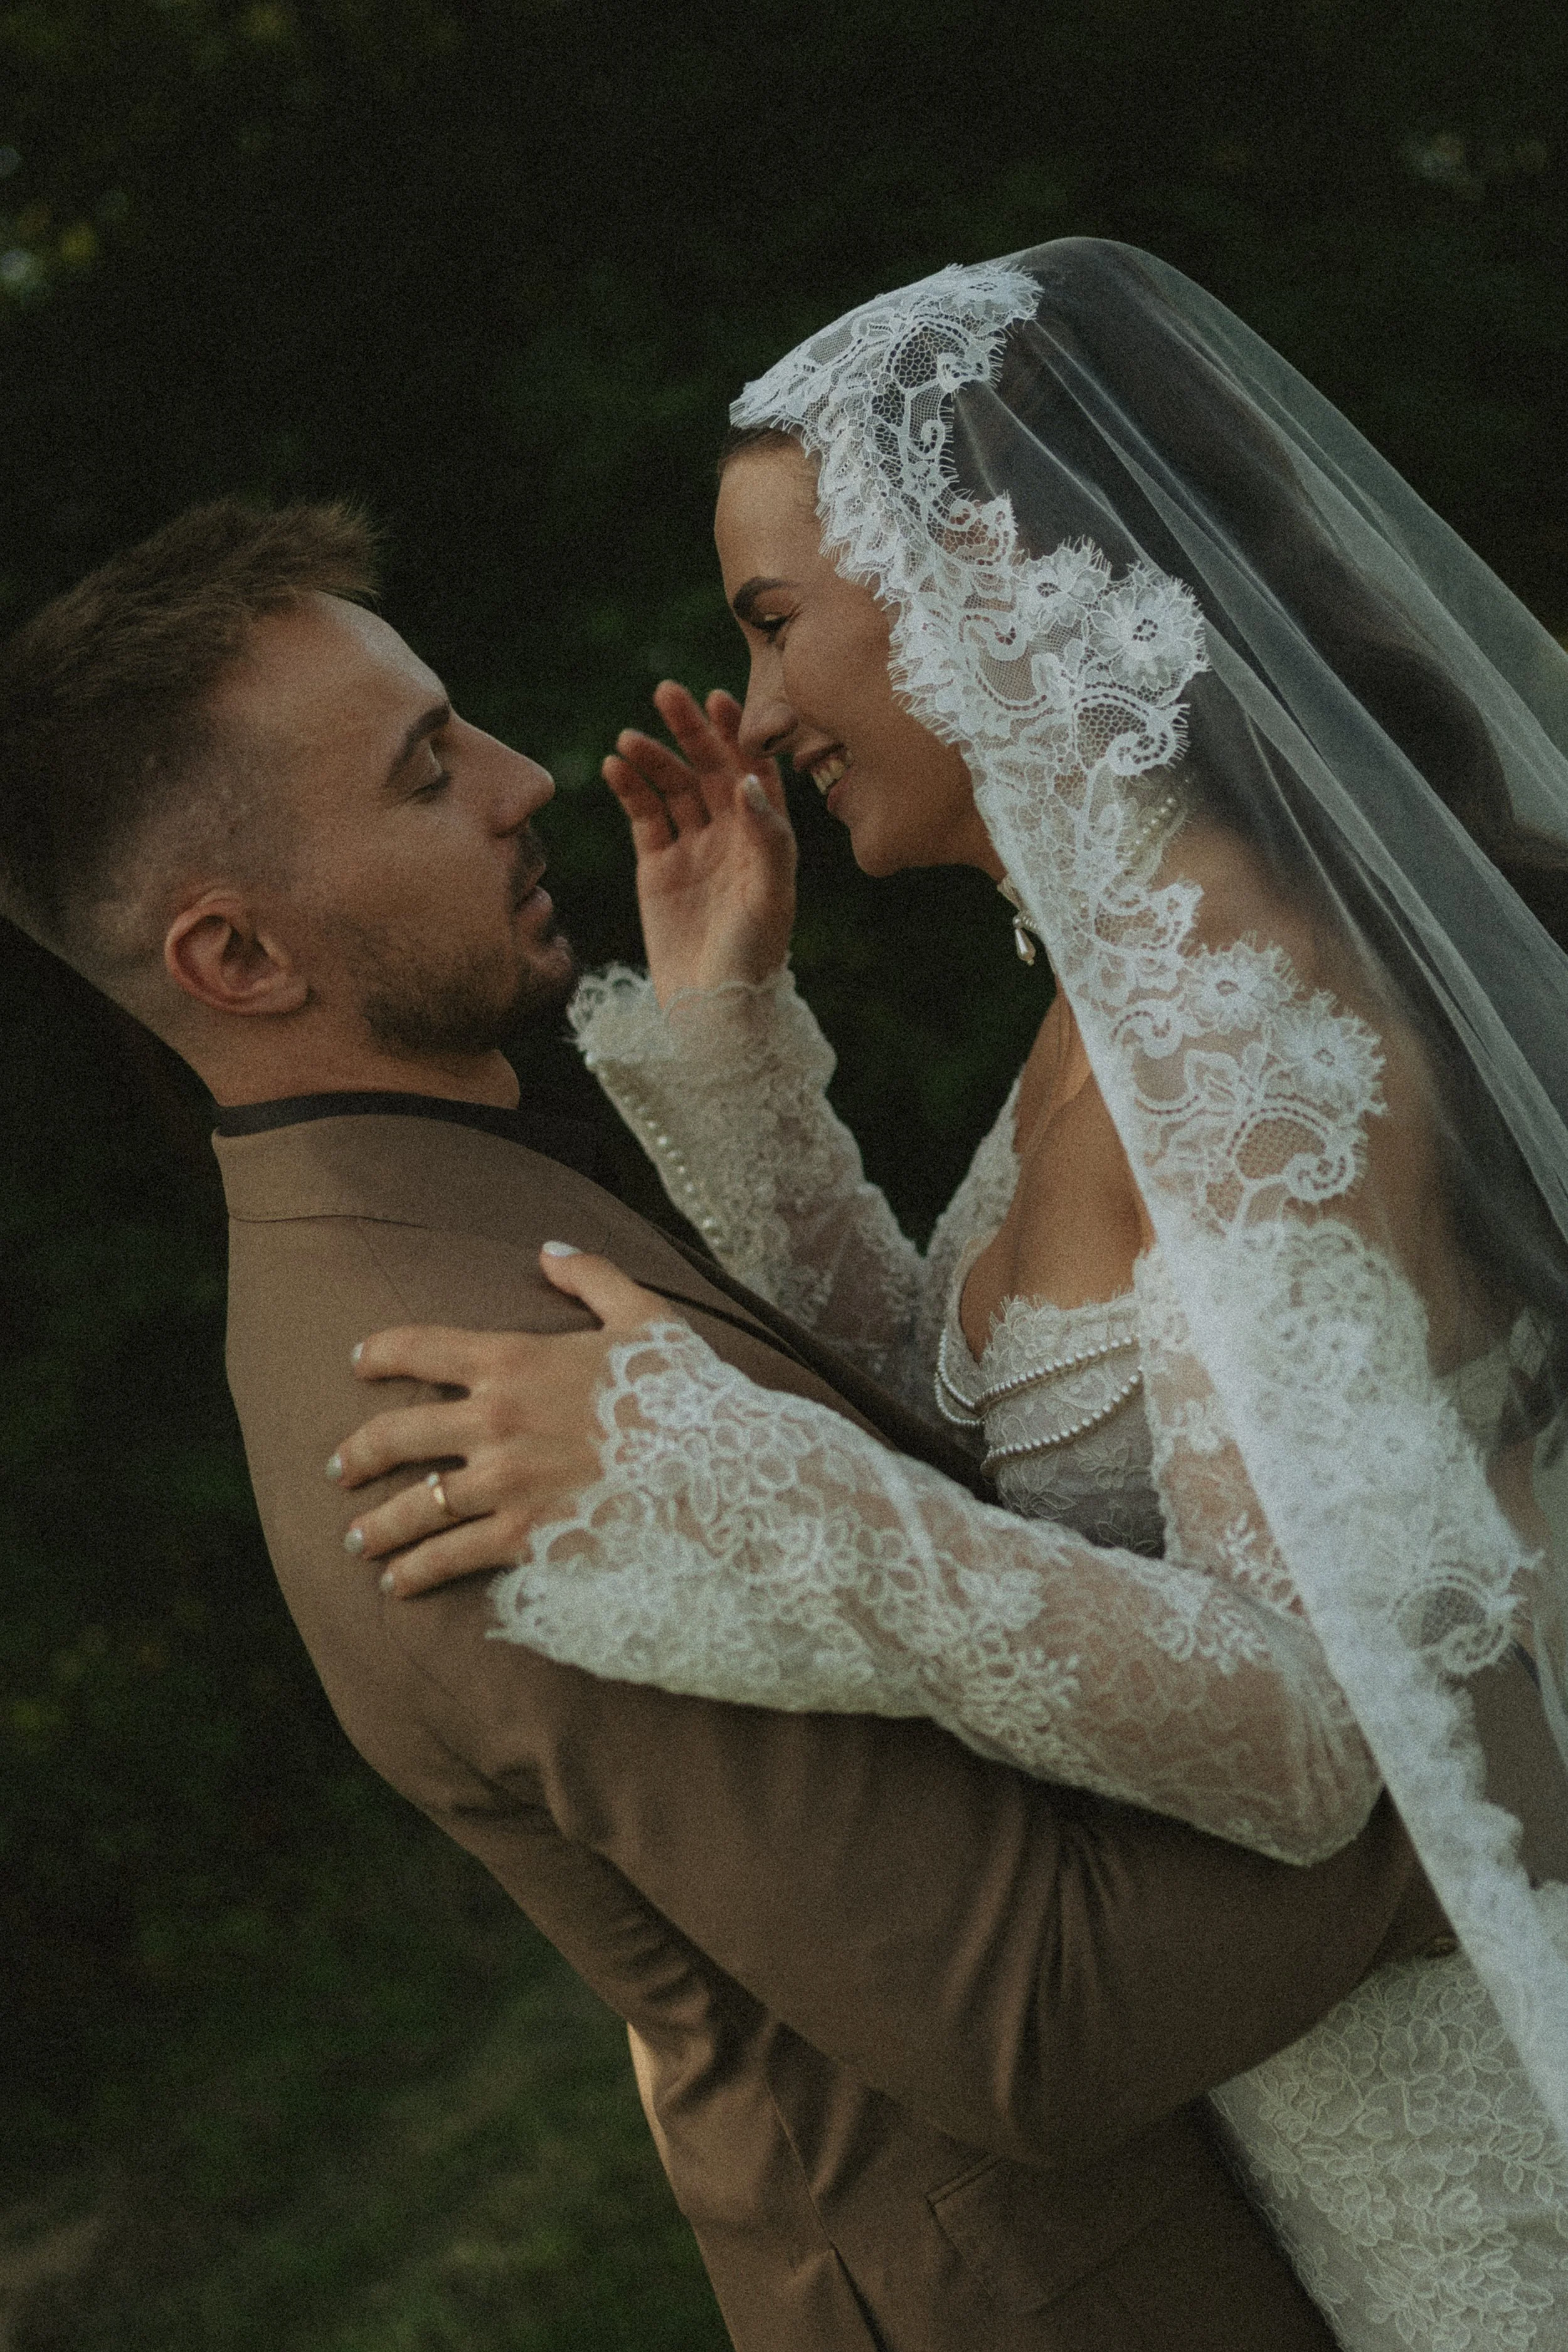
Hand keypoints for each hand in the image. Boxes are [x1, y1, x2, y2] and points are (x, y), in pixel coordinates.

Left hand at [329, 1247, 668, 1596]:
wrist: (719, 1468)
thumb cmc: (685, 1390)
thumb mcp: (645, 1315)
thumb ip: (592, 1277)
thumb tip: (548, 1252)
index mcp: (514, 1359)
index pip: (419, 1347)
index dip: (379, 1353)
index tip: (358, 1363)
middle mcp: (495, 1421)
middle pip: (396, 1436)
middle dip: (357, 1454)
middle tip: (339, 1468)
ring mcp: (504, 1483)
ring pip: (414, 1506)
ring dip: (377, 1526)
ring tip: (356, 1540)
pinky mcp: (524, 1537)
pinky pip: (449, 1558)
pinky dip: (416, 1574)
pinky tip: (396, 1585)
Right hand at [604, 679, 795, 1003]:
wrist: (710, 1010)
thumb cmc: (753, 960)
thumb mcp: (771, 899)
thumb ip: (767, 839)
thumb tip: (750, 780)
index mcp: (767, 838)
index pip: (754, 772)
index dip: (739, 735)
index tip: (721, 700)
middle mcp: (732, 836)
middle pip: (711, 769)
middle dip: (691, 730)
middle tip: (668, 692)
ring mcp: (693, 848)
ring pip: (673, 787)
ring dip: (654, 757)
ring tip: (630, 738)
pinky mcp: (657, 866)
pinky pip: (644, 816)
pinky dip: (630, 789)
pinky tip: (616, 767)